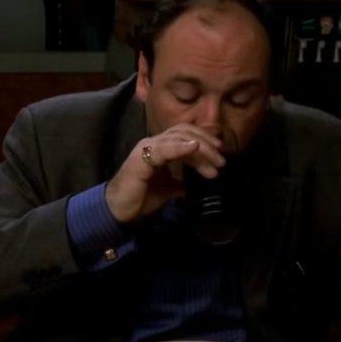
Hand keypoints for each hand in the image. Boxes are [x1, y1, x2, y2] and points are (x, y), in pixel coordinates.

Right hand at [105, 124, 225, 222]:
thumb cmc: (140, 197)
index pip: (186, 135)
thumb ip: (182, 182)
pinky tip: (194, 148)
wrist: (118, 209)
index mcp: (161, 148)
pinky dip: (181, 146)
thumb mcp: (168, 189)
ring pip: (179, 138)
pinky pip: (164, 148)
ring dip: (200, 150)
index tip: (221, 154)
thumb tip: (199, 183)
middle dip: (207, 145)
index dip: (205, 140)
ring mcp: (147, 148)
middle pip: (185, 132)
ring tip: (214, 163)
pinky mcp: (142, 157)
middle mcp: (154, 143)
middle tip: (222, 161)